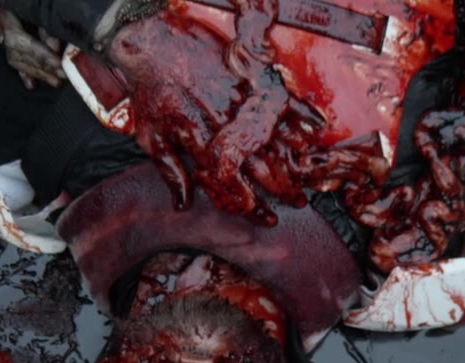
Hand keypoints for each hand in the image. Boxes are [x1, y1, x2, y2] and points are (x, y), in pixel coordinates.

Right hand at [0, 1, 66, 89]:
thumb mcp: (39, 3)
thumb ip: (45, 24)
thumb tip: (55, 49)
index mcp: (5, 10)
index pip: (20, 40)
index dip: (40, 54)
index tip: (58, 65)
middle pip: (17, 51)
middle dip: (40, 66)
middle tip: (61, 78)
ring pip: (13, 55)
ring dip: (34, 71)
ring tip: (53, 81)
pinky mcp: (3, 26)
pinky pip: (11, 53)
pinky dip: (22, 69)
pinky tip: (31, 84)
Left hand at [108, 5, 324, 223]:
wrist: (154, 43)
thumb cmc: (150, 92)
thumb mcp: (151, 138)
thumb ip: (172, 174)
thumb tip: (183, 206)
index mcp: (204, 147)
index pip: (235, 188)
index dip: (253, 207)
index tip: (266, 218)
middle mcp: (229, 130)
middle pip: (265, 170)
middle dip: (284, 192)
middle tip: (298, 204)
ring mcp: (243, 106)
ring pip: (278, 144)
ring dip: (295, 166)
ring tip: (306, 181)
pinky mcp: (250, 82)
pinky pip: (283, 105)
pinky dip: (302, 119)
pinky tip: (314, 134)